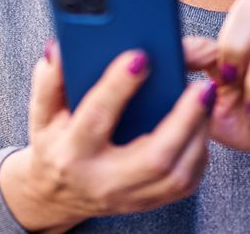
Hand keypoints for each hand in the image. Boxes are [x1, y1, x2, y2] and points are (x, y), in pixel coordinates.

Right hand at [0, 41, 216, 232]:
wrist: (56, 194)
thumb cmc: (54, 144)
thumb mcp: (43, 112)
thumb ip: (50, 78)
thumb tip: (60, 48)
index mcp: (72, 152)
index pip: (97, 117)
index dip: (119, 86)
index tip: (141, 57)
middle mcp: (103, 179)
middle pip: (154, 157)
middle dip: (184, 119)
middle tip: (201, 86)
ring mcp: (129, 196)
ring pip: (177, 175)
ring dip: (199, 135)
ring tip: (206, 98)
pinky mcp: (148, 202)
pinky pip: (185, 184)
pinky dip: (199, 153)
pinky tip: (201, 124)